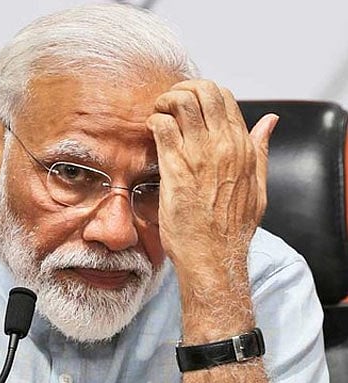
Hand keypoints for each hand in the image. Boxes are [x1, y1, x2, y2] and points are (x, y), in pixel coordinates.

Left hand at [147, 80, 277, 287]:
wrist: (213, 256)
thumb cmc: (230, 227)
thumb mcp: (258, 186)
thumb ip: (262, 149)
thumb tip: (270, 121)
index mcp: (242, 147)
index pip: (224, 97)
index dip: (202, 92)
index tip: (188, 103)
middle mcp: (223, 145)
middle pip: (203, 91)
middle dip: (182, 89)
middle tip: (169, 103)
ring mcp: (199, 155)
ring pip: (181, 102)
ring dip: (165, 102)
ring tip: (158, 115)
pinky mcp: (176, 167)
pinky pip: (162, 126)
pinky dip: (153, 121)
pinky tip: (151, 131)